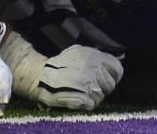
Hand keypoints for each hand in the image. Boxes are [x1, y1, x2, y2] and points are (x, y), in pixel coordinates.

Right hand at [3, 33, 122, 110]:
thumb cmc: (59, 66)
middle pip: (110, 85)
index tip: (107, 79)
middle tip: (90, 88)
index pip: (117, 69)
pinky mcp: (82, 97)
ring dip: (93, 97)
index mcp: (93, 56)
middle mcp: (92, 68)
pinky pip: (91, 105)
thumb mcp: (78, 53)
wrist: (39, 77)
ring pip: (101, 96)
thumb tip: (115, 61)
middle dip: (102, 88)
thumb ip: (95, 57)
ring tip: (80, 93)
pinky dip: (85, 105)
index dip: (113, 76)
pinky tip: (77, 99)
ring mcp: (87, 83)